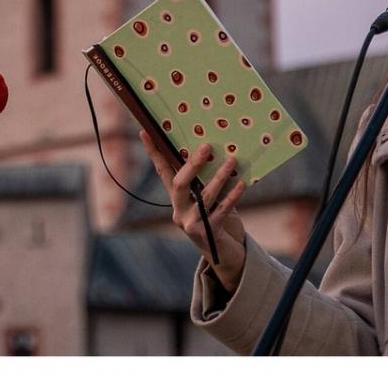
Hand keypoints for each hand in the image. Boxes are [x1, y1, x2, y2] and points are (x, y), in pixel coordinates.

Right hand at [140, 130, 248, 288]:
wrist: (226, 256)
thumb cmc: (217, 220)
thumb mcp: (206, 199)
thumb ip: (204, 182)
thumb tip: (214, 150)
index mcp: (176, 200)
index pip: (162, 171)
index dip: (154, 152)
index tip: (145, 131)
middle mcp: (179, 211)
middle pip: (179, 184)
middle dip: (192, 164)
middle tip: (206, 146)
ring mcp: (192, 224)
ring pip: (204, 197)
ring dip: (219, 177)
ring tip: (232, 161)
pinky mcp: (209, 234)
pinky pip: (221, 211)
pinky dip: (232, 196)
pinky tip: (242, 184)